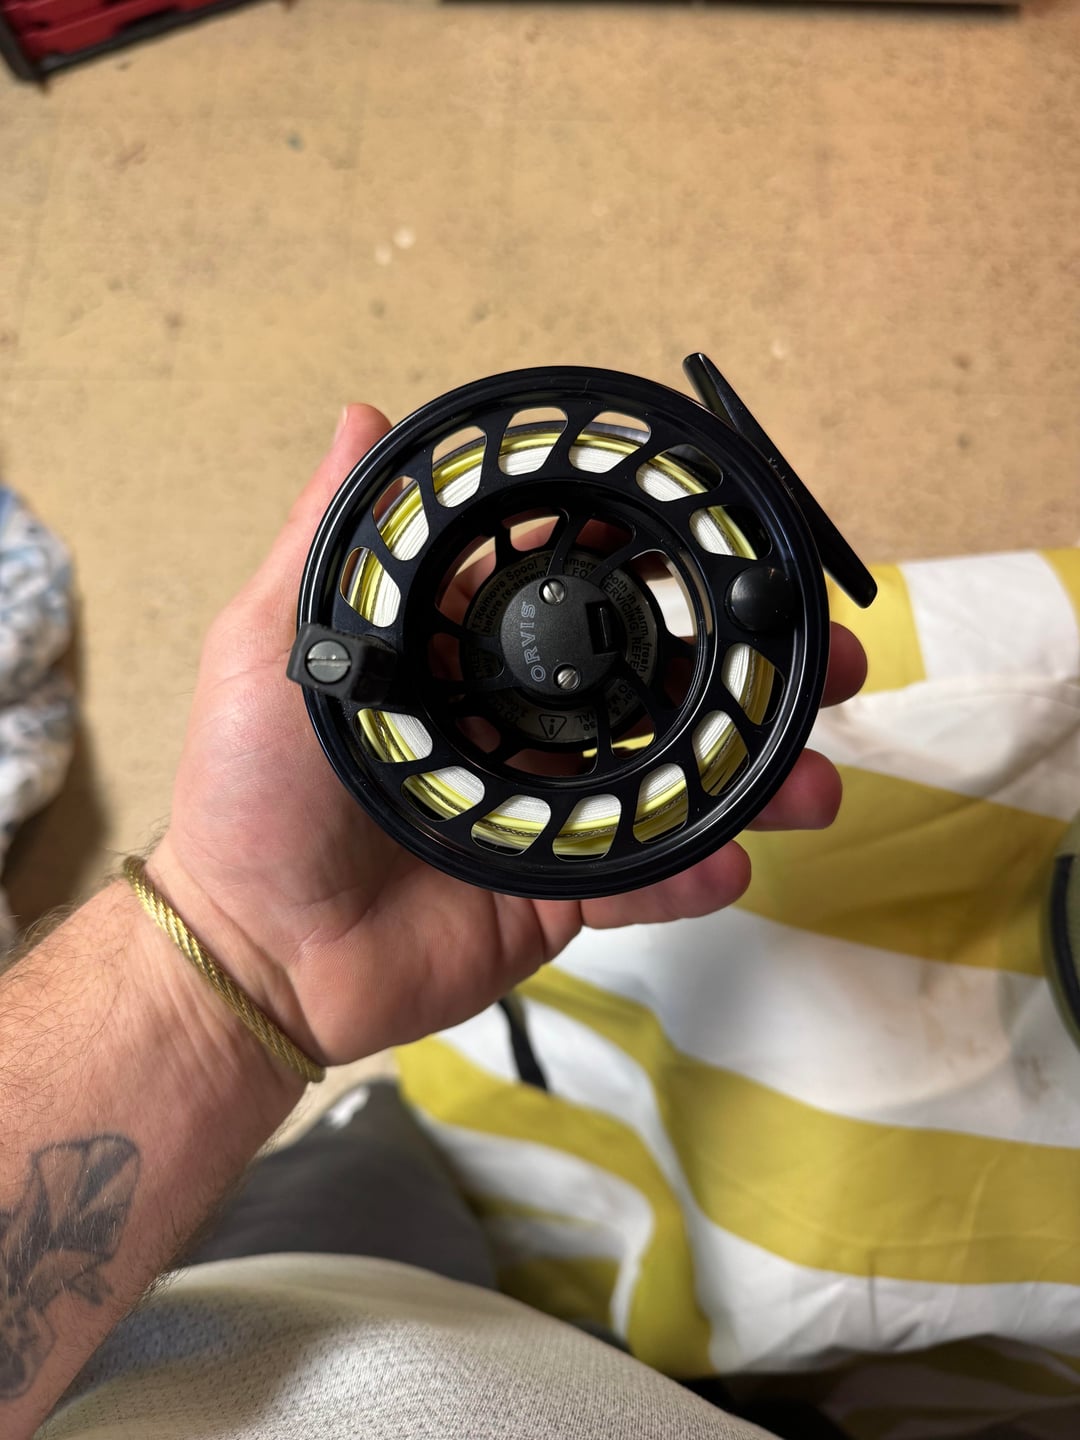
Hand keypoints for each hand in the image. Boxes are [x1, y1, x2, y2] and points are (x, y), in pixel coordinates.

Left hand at [151, 406, 866, 1067]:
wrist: (252, 951)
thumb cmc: (250, 792)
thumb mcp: (275, 645)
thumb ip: (331, 540)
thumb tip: (360, 414)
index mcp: (465, 655)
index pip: (581, 591)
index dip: (658, 563)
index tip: (733, 540)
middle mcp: (521, 722)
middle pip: (656, 683)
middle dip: (747, 669)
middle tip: (829, 657)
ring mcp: (548, 808)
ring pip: (671, 778)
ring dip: (753, 774)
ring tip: (818, 778)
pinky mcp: (556, 891)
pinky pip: (641, 879)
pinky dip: (692, 872)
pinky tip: (734, 861)